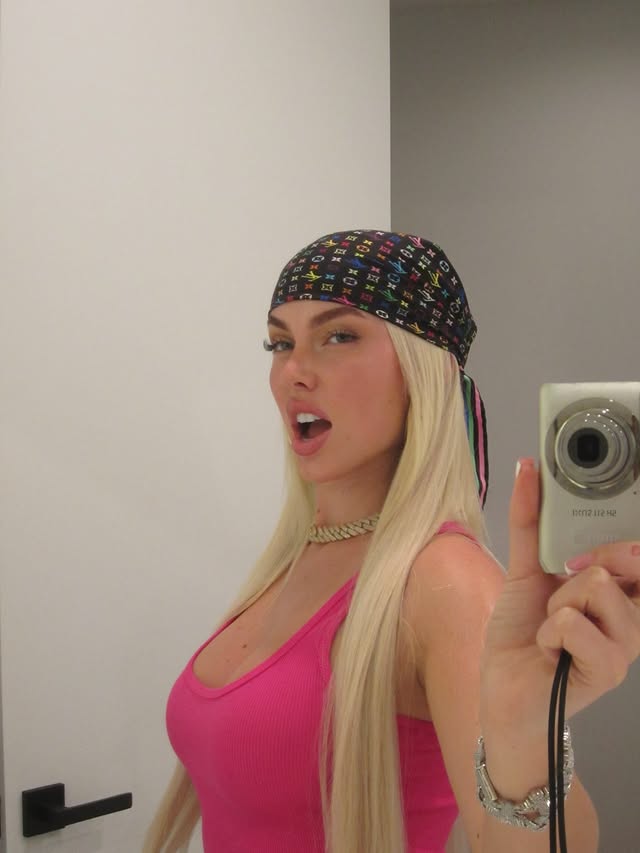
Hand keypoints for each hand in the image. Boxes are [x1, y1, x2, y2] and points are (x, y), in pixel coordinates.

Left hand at [480, 457, 639, 738]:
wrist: (504, 689)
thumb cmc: (521, 633)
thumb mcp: (525, 569)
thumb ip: (531, 522)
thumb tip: (528, 470)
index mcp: (618, 588)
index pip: (639, 550)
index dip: (628, 536)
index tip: (593, 538)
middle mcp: (631, 613)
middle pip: (631, 557)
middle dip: (592, 557)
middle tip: (563, 573)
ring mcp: (626, 643)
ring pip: (598, 585)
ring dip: (559, 600)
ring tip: (551, 622)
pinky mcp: (609, 668)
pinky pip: (575, 622)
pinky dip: (549, 630)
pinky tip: (548, 648)